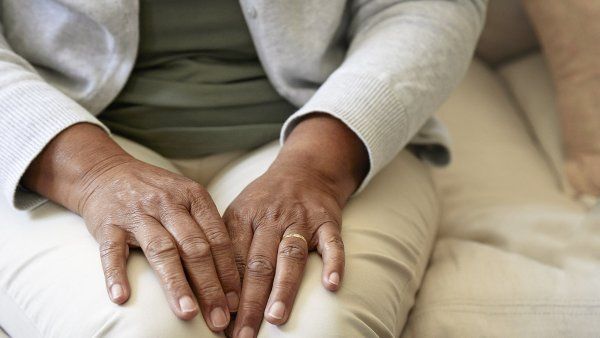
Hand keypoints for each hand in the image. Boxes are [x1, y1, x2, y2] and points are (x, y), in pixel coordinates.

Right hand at [23, 124, 240, 331]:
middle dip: (210, 286)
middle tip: (220, 318)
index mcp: (194, 197)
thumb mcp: (187, 198)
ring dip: (176, 284)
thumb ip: (206, 229)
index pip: (217, 239)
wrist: (107, 171)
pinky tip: (122, 298)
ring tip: (188, 313)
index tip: (237, 302)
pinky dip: (116, 275)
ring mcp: (137, 213)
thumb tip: (231, 274)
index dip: (229, 272)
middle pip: (195, 248)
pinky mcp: (108, 224)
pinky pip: (111, 252)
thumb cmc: (156, 192)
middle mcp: (168, 203)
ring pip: (161, 251)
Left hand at [224, 115, 368, 337]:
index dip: (225, 293)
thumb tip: (212, 291)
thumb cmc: (266, 199)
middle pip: (257, 264)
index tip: (220, 322)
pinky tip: (331, 286)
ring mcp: (300, 220)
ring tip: (276, 318)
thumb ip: (228, 246)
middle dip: (249, 302)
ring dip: (283, 288)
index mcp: (243, 217)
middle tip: (242, 334)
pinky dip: (333, 263)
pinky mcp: (327, 221)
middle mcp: (270, 219)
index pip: (231, 261)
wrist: (304, 170)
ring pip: (290, 256)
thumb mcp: (239, 211)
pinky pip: (332, 243)